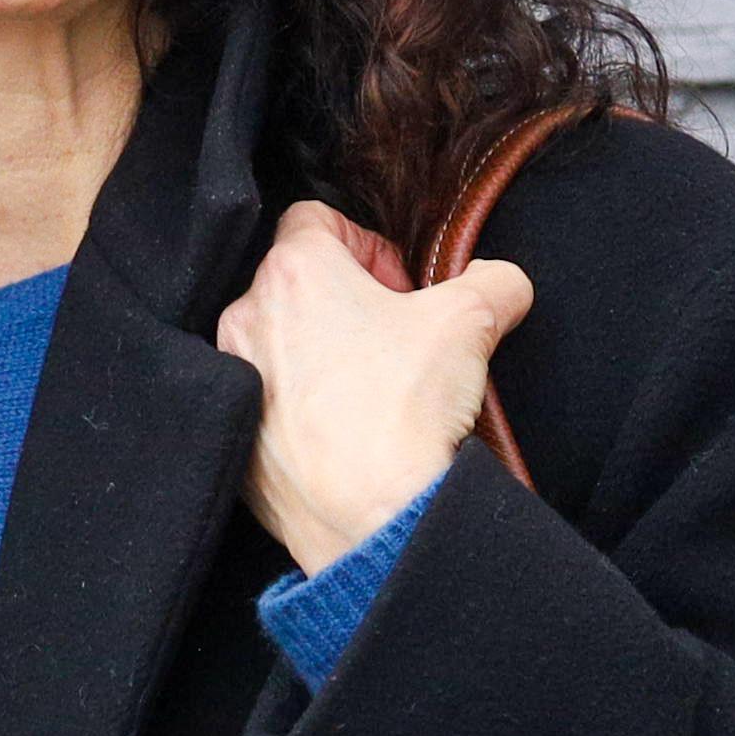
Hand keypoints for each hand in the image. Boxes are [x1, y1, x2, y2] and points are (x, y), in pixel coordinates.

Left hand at [213, 198, 529, 573]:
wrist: (373, 517)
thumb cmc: (406, 408)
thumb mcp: (473, 320)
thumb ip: (493, 280)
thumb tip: (498, 281)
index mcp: (293, 272)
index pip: (317, 219)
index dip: (369, 243)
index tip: (401, 285)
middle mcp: (248, 318)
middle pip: (298, 283)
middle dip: (350, 300)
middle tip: (398, 337)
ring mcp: (236, 379)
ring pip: (280, 342)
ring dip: (324, 352)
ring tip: (376, 388)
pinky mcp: (240, 436)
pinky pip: (271, 401)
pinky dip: (304, 406)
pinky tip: (349, 430)